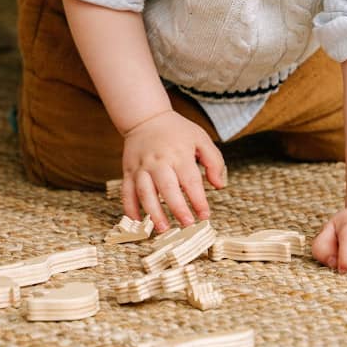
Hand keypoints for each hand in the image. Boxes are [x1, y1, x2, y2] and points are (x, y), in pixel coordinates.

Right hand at [119, 111, 226, 231]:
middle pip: (167, 188)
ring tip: (163, 229)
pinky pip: (127, 192)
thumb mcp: (201, 139)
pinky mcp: (128, 171)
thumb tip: (219, 185)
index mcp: (179, 154)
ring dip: (153, 212)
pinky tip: (138, 222)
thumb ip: (214, 161)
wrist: (146, 117)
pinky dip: (130, 208)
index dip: (198, 200)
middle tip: (187, 225)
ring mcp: (141, 167)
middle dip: (177, 208)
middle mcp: (159, 162)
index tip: (205, 216)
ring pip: (145, 192)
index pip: (190, 181)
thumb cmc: (177, 131)